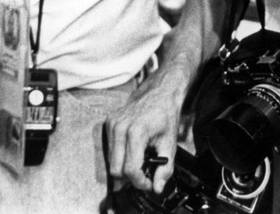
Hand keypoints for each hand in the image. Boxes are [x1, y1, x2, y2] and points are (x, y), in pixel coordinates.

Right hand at [105, 76, 186, 194]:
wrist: (160, 91)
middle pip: (116, 170)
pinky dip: (120, 156)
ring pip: (111, 162)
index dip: (140, 182)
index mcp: (136, 132)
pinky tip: (133, 151)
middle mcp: (120, 127)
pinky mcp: (108, 123)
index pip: (130, 169)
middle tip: (145, 176)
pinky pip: (109, 150)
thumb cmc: (166, 114)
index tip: (149, 184)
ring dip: (124, 168)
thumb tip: (158, 188)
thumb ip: (165, 169)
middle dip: (131, 178)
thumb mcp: (170, 143)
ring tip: (141, 162)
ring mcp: (112, 124)